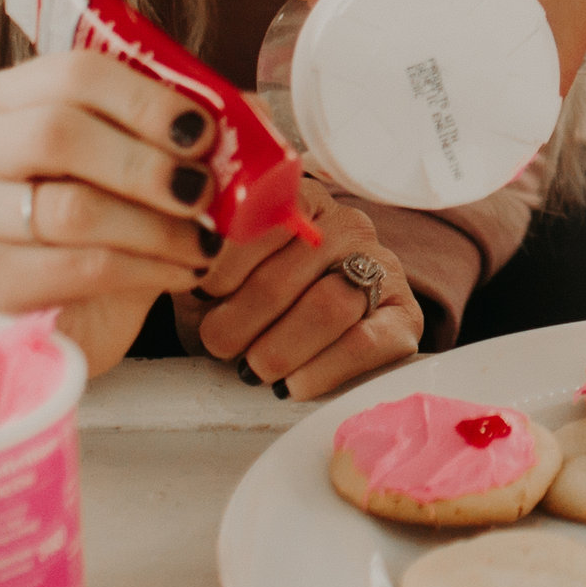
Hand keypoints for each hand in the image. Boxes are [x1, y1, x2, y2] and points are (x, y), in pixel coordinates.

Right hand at [0, 48, 218, 372]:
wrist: (62, 299)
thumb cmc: (102, 208)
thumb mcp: (139, 156)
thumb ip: (182, 126)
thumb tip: (249, 115)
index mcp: (7, 96)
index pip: (73, 73)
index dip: (146, 99)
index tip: (202, 131)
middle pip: (57, 134)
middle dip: (146, 164)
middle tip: (202, 190)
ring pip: (70, 209)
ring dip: (156, 226)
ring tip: (206, 241)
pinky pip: (77, 268)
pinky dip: (145, 269)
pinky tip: (183, 270)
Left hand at [188, 169, 422, 397]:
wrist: (292, 338)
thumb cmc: (242, 304)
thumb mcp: (214, 278)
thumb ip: (199, 264)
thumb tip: (181, 265)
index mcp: (300, 201)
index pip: (266, 216)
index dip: (226, 260)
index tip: (202, 292)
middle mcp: (348, 226)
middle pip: (290, 273)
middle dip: (243, 318)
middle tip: (218, 343)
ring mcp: (382, 269)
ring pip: (329, 307)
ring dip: (278, 347)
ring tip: (250, 368)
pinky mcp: (404, 318)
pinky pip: (365, 343)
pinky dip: (322, 370)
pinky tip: (290, 385)